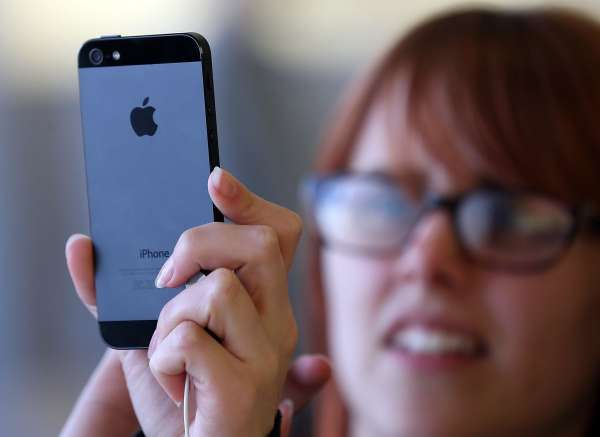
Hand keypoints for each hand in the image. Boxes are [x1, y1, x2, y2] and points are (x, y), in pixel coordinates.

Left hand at [61, 168, 330, 436]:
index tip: (215, 180)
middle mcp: (277, 322)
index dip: (249, 201)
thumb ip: (115, 291)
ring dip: (171, 316)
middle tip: (166, 279)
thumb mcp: (147, 331)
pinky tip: (175, 381)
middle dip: (197, 245)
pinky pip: (189, 339)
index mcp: (263, 302)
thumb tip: (80, 246)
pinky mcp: (244, 388)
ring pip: (217, 288)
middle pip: (256, 244)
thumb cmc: (180, 393)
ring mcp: (266, 355)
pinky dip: (163, 357)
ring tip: (171, 349)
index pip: (278, 234)